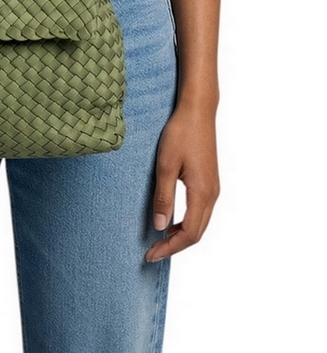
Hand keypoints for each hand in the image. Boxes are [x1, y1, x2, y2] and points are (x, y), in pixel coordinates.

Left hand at [145, 104, 219, 261]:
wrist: (198, 110)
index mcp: (202, 193)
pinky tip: (171, 219)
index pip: (189, 234)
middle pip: (197, 233)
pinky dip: (186, 222)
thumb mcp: (166, 165)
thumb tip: (160, 227)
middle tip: (152, 252)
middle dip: (175, 246)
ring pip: (200, 223)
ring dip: (181, 235)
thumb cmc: (181, 133)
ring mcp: (213, 188)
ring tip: (159, 239)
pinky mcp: (209, 181)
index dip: (170, 247)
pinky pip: (200, 211)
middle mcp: (212, 194)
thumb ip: (164, 197)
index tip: (150, 254)